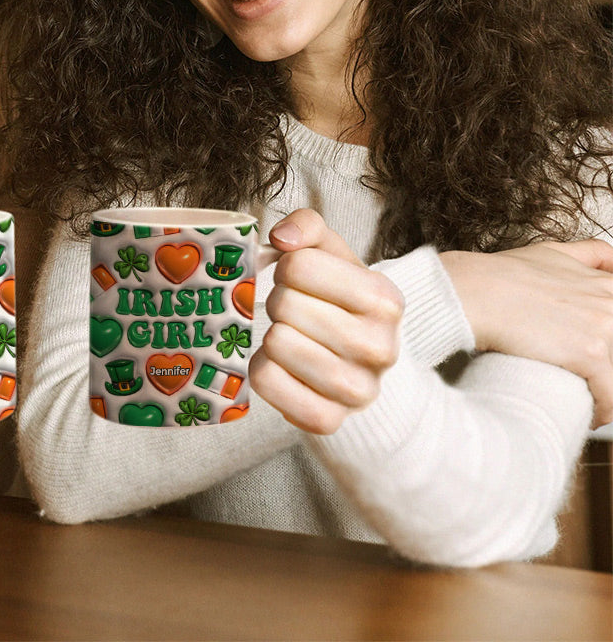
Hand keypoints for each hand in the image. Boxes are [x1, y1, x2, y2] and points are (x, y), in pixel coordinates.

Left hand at [249, 209, 403, 434]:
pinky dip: (262, 369)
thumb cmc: (337, 300)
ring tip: (290, 336)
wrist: (359, 363)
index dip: (286, 267)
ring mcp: (357, 391)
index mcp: (384, 299)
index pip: (297, 265)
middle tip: (292, 311)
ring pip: (275, 344)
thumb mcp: (331, 254)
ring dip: (270, 335)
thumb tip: (282, 237)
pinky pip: (266, 381)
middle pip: (283, 305)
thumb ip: (308, 226)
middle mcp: (380, 347)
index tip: (298, 279)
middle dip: (278, 302)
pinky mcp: (328, 420)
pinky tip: (281, 365)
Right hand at [441, 240, 612, 427]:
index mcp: (605, 284)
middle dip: (606, 365)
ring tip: (590, 401)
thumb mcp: (549, 252)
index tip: (597, 353)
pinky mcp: (591, 354)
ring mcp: (604, 327)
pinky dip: (603, 411)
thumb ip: (587, 254)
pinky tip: (589, 414)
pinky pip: (611, 397)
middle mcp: (610, 302)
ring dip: (607, 390)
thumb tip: (610, 258)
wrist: (472, 291)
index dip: (607, 340)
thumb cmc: (499, 275)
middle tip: (588, 376)